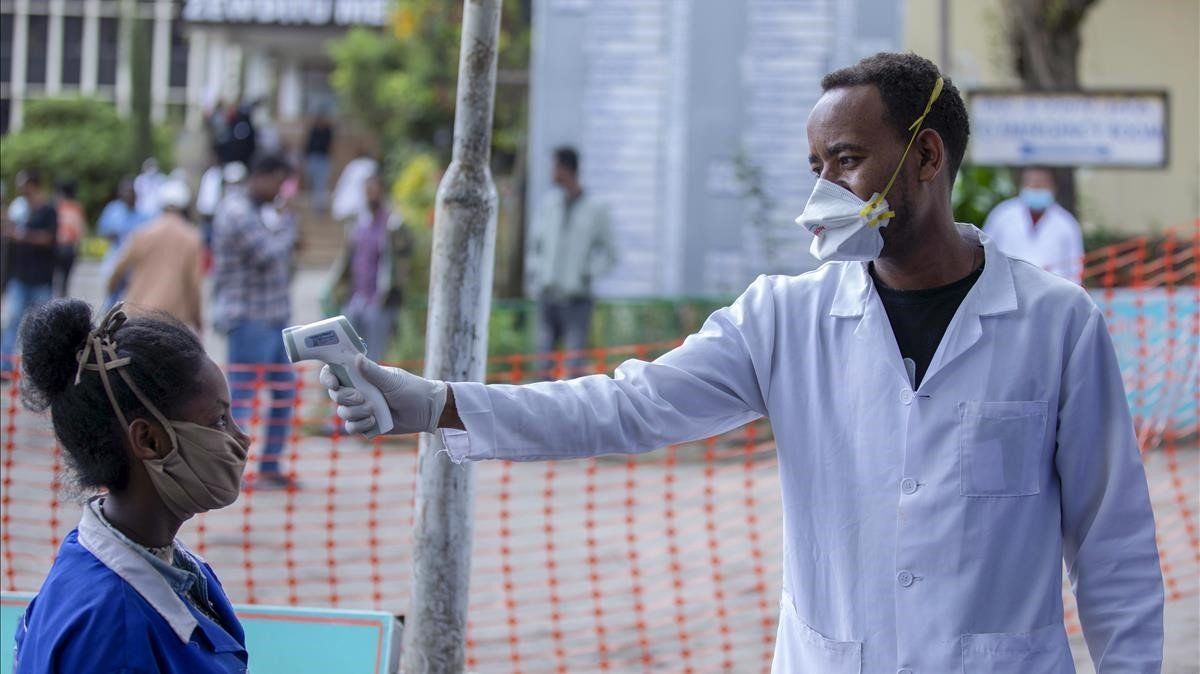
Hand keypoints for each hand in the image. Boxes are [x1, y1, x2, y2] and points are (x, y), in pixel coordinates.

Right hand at [320, 354, 447, 435]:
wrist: (426, 411)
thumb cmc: (411, 389)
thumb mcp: (392, 380)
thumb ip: (373, 371)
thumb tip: (356, 358)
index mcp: (361, 376)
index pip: (335, 373)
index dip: (328, 378)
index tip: (333, 383)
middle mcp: (357, 391)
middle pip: (336, 395)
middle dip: (345, 398)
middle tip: (362, 398)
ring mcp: (360, 408)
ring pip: (343, 412)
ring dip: (356, 413)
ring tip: (373, 412)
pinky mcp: (365, 423)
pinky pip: (351, 427)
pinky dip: (359, 426)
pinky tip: (374, 422)